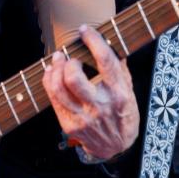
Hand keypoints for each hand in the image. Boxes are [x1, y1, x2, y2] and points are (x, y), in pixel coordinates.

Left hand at [42, 24, 138, 160]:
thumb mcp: (129, 90)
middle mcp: (101, 106)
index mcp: (119, 93)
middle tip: (68, 55)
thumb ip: (119, 68)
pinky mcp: (70, 125)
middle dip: (68, 61)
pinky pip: (53, 99)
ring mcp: (83, 117)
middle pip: (74, 78)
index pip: (105, 61)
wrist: (116, 146)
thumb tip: (110, 41)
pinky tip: (51, 73)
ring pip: (59, 89)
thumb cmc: (123, 113)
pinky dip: (49, 81)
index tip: (85, 30)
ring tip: (57, 60)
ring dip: (54, 69)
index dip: (93, 41)